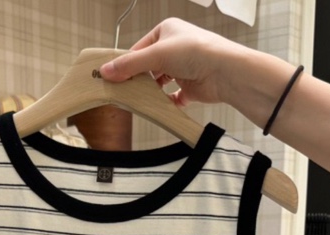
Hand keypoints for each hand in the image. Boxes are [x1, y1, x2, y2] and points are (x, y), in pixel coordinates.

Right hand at [99, 18, 240, 106]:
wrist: (224, 71)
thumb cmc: (196, 52)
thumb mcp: (155, 54)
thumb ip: (129, 65)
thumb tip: (105, 71)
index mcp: (166, 31)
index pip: (139, 48)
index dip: (127, 63)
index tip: (113, 76)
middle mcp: (175, 48)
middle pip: (148, 66)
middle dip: (139, 79)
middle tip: (124, 91)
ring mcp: (183, 68)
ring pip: (160, 82)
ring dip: (151, 91)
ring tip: (140, 100)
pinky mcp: (191, 86)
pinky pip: (174, 97)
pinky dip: (166, 102)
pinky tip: (160, 106)